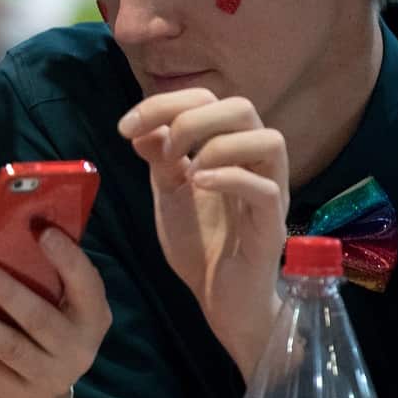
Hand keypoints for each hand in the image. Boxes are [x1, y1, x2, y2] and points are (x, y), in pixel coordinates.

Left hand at [0, 228, 109, 397]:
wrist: (39, 382)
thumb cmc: (44, 321)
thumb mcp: (55, 300)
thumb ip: (43, 272)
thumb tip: (13, 223)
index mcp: (92, 314)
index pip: (87, 284)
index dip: (68, 258)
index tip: (44, 232)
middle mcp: (78, 348)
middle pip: (41, 319)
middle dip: (9, 294)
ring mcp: (51, 375)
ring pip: (11, 347)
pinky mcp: (21, 395)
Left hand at [118, 89, 287, 378]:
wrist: (219, 299)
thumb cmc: (202, 243)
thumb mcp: (168, 192)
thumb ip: (159, 158)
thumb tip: (142, 127)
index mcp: (229, 147)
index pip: (207, 99)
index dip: (163, 103)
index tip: (126, 127)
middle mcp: (255, 163)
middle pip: (242, 108)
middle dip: (193, 118)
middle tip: (165, 151)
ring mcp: (269, 192)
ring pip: (269, 140)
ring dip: (219, 145)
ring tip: (187, 170)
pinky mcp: (272, 226)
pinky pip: (265, 189)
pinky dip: (229, 178)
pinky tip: (197, 185)